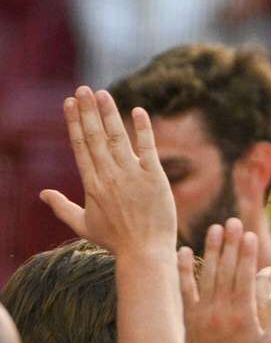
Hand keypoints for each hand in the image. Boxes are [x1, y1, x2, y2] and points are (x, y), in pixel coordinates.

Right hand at [40, 87, 176, 255]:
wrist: (145, 253)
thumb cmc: (116, 242)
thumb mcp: (84, 225)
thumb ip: (63, 207)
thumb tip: (43, 194)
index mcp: (92, 184)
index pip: (80, 146)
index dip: (74, 122)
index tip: (69, 103)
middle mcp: (109, 176)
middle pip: (95, 137)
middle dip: (88, 111)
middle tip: (83, 89)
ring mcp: (132, 175)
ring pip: (117, 138)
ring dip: (109, 113)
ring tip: (102, 93)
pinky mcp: (154, 178)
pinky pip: (148, 148)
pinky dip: (143, 129)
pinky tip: (138, 111)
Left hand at [178, 218, 270, 342]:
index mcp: (243, 317)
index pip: (245, 278)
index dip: (247, 255)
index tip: (249, 235)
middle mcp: (221, 311)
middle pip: (226, 271)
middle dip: (230, 244)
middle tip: (232, 221)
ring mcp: (203, 312)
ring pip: (207, 275)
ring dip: (211, 250)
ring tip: (215, 228)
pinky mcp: (189, 316)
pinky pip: (186, 288)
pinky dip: (184, 269)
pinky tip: (184, 250)